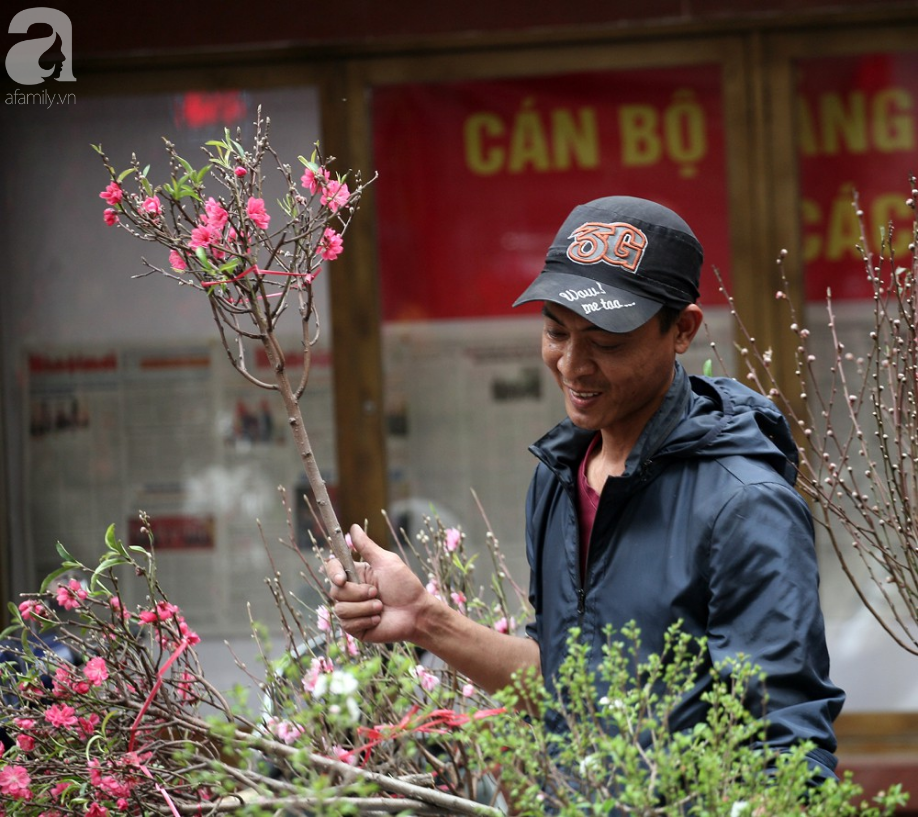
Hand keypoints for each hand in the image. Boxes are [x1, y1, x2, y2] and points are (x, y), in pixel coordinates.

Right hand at [325, 524, 430, 643]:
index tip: (341, 579)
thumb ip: (367, 547)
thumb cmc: (405, 585)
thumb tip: (353, 527)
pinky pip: (348, 624)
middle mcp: (351, 592)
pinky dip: (366, 620)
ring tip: (381, 607)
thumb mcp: (386, 562)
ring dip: (364, 608)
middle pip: (335, 591)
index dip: (333, 573)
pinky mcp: (355, 628)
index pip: (332, 568)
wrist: (417, 612)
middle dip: (358, 593)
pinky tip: (378, 619)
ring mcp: (352, 611)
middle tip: (377, 593)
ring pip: (340, 609)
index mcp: (356, 574)